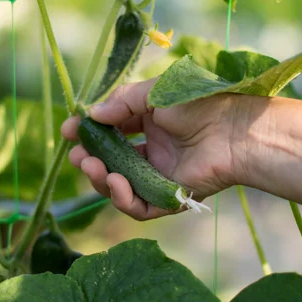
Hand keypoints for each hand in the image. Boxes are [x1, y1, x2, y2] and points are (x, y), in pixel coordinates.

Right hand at [61, 79, 254, 220]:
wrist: (233, 130)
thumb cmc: (197, 105)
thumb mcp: (153, 94)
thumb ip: (121, 103)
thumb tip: (91, 114)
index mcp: (150, 125)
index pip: (112, 133)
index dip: (89, 133)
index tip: (69, 131)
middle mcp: (153, 152)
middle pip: (112, 164)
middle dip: (90, 161)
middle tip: (78, 156)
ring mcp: (160, 176)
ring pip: (121, 188)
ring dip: (101, 180)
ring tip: (94, 168)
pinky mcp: (169, 198)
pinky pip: (140, 207)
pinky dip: (123, 199)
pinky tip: (116, 182)